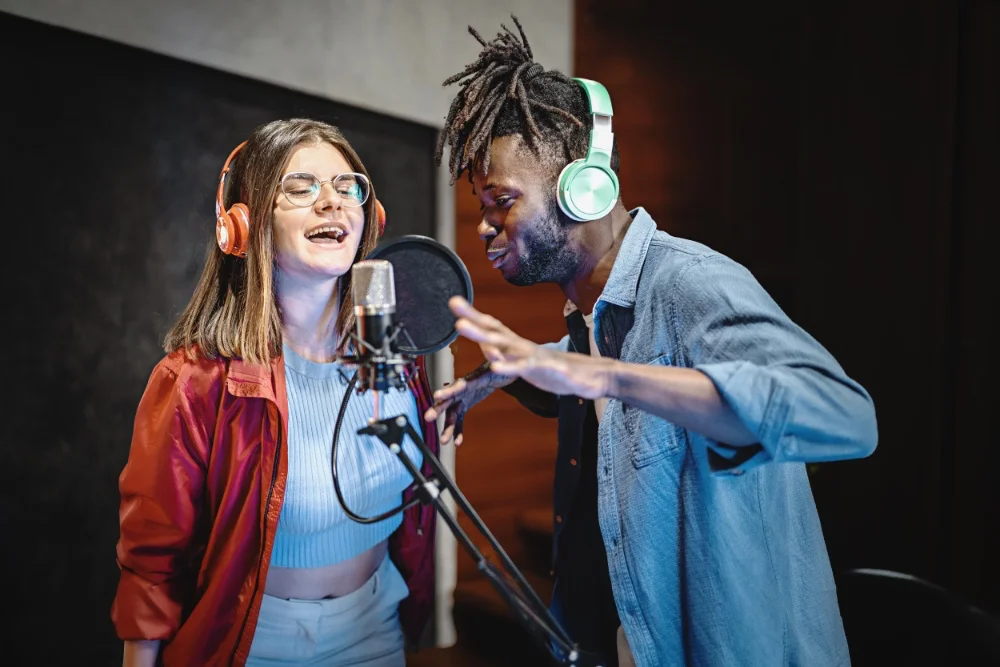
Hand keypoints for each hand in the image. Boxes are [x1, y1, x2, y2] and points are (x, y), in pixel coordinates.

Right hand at [423, 361, 499, 445]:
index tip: (437, 395)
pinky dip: (457, 431)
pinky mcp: (464, 406)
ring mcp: (461, 399)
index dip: (447, 391)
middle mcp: (461, 390)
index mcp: (468, 380)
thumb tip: (496, 351)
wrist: (497, 369)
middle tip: (428, 417)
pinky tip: (457, 442)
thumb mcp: (500, 361)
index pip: (456, 386)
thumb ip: (497, 357)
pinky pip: (459, 420)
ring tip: (444, 441)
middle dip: (438, 409)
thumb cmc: (498, 363)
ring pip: (451, 415)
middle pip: (448, 400)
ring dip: (447, 427)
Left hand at [448, 296, 615, 399]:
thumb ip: (507, 356)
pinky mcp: (543, 371)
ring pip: (504, 345)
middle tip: (453, 303)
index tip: (454, 301)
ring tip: (461, 327)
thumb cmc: (555, 370)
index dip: (472, 314)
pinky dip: (509, 366)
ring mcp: (532, 356)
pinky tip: (495, 365)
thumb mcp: (526, 363)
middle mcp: (521, 346)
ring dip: (482, 335)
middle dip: (472, 318)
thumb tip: (488, 347)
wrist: (589, 377)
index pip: (492, 326)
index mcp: (517, 344)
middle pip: (493, 330)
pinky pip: (523, 369)